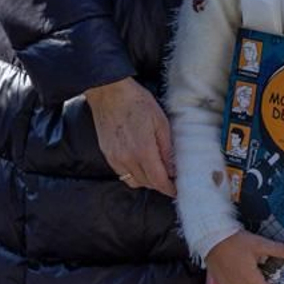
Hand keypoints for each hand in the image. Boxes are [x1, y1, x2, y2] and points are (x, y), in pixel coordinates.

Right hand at [82, 77, 175, 196]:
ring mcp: (114, 158)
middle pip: (147, 183)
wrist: (109, 93)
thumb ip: (167, 148)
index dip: (169, 188)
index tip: (177, 190)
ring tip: (156, 171)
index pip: (158, 181)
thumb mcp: (160, 122)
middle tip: (170, 178)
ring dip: (147, 180)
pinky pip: (122, 173)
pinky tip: (140, 163)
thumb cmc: (137, 102)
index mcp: (143, 151)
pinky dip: (133, 174)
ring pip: (133, 181)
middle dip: (160, 184)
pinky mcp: (107, 155)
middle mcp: (127, 159)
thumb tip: (173, 169)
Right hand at [206, 231, 283, 283]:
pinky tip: (241, 265)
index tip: (281, 281)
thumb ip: (278, 250)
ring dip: (253, 283)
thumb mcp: (260, 244)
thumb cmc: (236, 241)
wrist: (211, 239)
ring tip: (255, 266)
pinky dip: (241, 280)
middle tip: (269, 271)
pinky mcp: (222, 282)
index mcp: (251, 280)